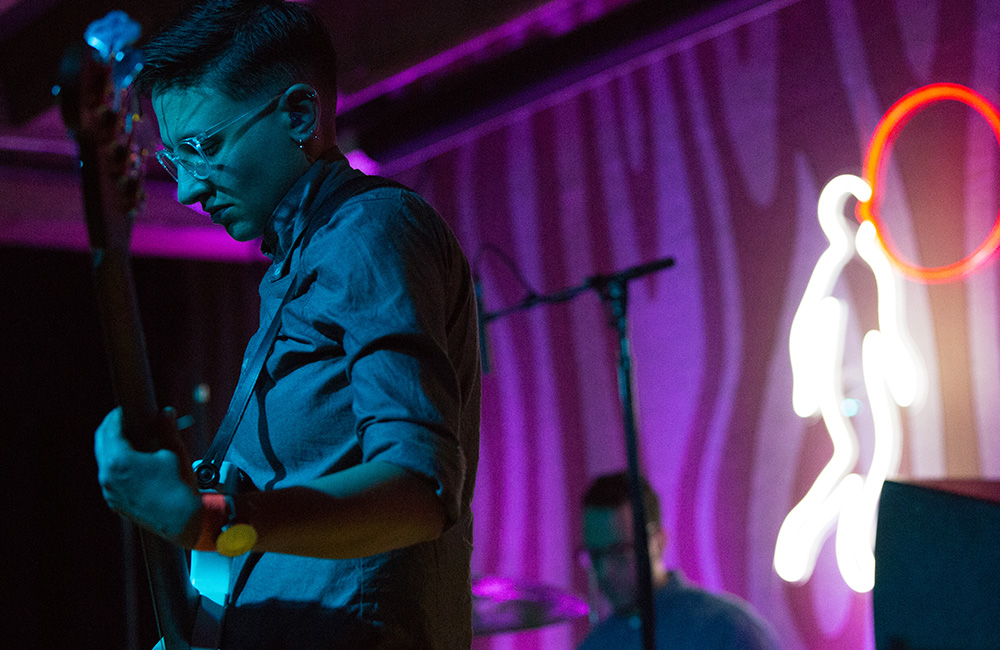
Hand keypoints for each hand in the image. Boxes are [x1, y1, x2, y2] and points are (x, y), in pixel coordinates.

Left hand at [95, 407, 201, 546]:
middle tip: (126, 420)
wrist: (183, 520)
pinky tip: (134, 462)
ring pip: (104, 461)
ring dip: (113, 447)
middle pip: (101, 442)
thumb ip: (166, 429)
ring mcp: (109, 491)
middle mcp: (108, 476)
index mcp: (119, 461)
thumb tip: (166, 413)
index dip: (118, 415)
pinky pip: (110, 477)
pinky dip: (117, 465)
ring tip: (132, 440)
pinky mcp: (114, 502)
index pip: (110, 428)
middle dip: (112, 428)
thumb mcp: (174, 452)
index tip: (126, 409)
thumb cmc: (179, 487)